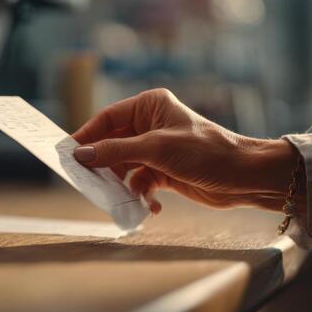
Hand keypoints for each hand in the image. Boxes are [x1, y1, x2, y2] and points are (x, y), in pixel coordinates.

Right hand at [72, 88, 300, 214]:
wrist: (243, 178)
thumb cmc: (206, 152)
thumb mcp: (157, 149)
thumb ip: (116, 151)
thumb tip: (81, 154)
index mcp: (150, 106)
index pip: (108, 118)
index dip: (87, 135)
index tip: (68, 153)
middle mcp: (151, 125)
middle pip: (113, 144)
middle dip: (104, 164)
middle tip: (88, 182)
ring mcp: (156, 150)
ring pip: (124, 167)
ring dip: (124, 184)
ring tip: (125, 197)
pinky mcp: (163, 172)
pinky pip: (139, 183)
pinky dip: (141, 195)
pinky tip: (150, 205)